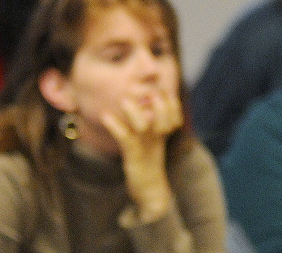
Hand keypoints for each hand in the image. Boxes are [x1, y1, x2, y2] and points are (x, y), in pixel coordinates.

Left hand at [101, 89, 183, 222]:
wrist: (150, 192)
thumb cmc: (148, 165)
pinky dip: (115, 126)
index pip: (175, 113)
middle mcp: (158, 139)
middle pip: (164, 117)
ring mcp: (146, 148)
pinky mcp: (134, 157)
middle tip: (148, 91)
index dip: (171, 101)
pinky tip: (106, 116)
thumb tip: (145, 110)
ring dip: (135, 111)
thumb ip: (151, 128)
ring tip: (124, 100)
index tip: (161, 90)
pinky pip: (126, 138)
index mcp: (163, 135)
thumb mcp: (152, 145)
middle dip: (158, 102)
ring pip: (145, 126)